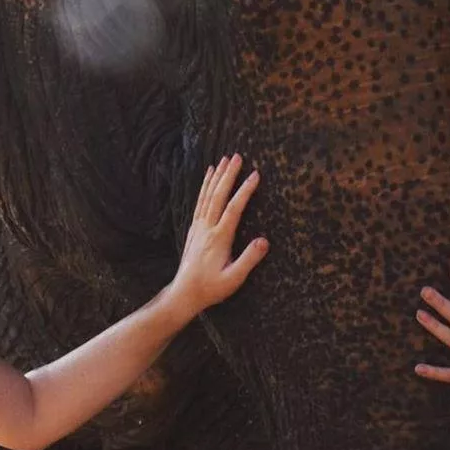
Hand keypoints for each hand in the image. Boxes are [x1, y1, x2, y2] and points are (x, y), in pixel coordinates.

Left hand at [170, 155, 268, 318]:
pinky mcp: (194, 228)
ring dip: (216, 176)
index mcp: (219, 238)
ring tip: (224, 159)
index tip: (255, 174)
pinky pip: (200, 201)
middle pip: (218, 196)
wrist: (184, 293)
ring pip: (208, 195)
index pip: (234, 209)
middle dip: (229, 175)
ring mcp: (198, 227)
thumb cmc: (211, 288)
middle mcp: (207, 228)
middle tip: (238, 156)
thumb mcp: (233, 279)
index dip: (244, 191)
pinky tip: (209, 176)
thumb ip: (249, 260)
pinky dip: (205, 186)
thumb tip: (264, 240)